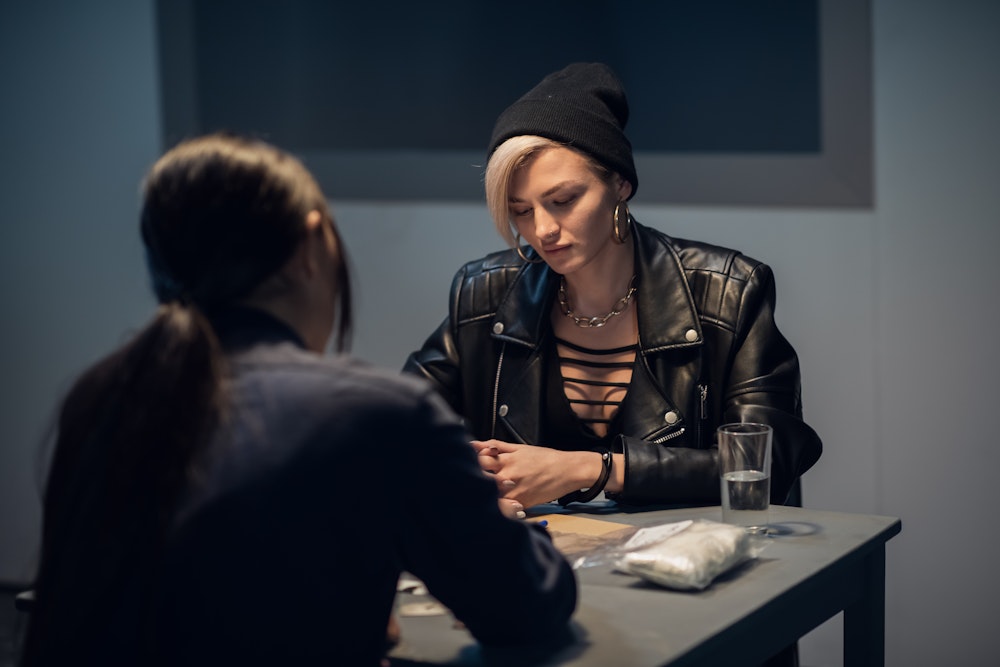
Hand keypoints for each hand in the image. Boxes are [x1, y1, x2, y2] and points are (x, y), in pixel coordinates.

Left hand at [471, 439, 602, 508]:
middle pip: (480, 480)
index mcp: (505, 461)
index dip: (471, 463)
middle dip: (474, 480)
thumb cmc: (545, 459)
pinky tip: (498, 503)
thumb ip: (495, 446)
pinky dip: (498, 506)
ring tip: (481, 494)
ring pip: (489, 497)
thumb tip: (474, 444)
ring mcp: (514, 493)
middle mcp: (507, 477)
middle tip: (470, 482)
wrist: (568, 471)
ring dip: (484, 495)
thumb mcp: (519, 448)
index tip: (469, 465)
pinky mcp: (521, 505)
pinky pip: (504, 508)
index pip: (477, 462)